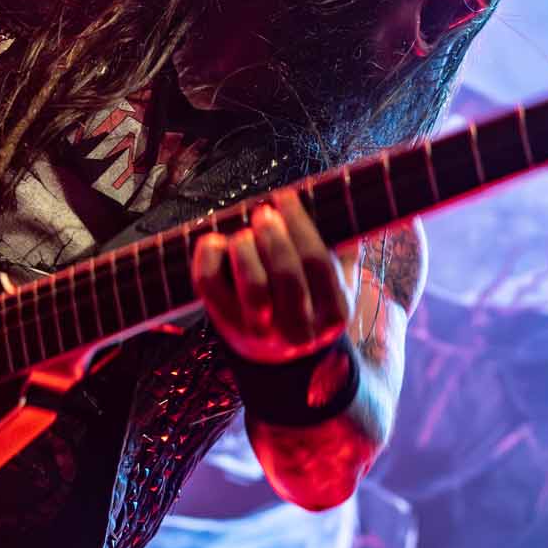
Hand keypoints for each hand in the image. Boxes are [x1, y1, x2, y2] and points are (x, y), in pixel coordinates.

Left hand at [192, 190, 353, 363]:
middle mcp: (299, 330)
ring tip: (245, 232)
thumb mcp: (336, 279)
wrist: (278, 351)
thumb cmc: (308, 297)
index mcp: (333, 314)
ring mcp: (261, 331)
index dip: (299, 225)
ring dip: (246, 249)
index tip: (286, 197)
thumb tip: (333, 204)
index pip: (317, 264)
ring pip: (252, 288)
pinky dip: (207, 256)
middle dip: (273, 236)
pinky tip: (214, 240)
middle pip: (287, 277)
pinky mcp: (226, 324)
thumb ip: (339, 247)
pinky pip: (210, 286)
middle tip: (264, 213)